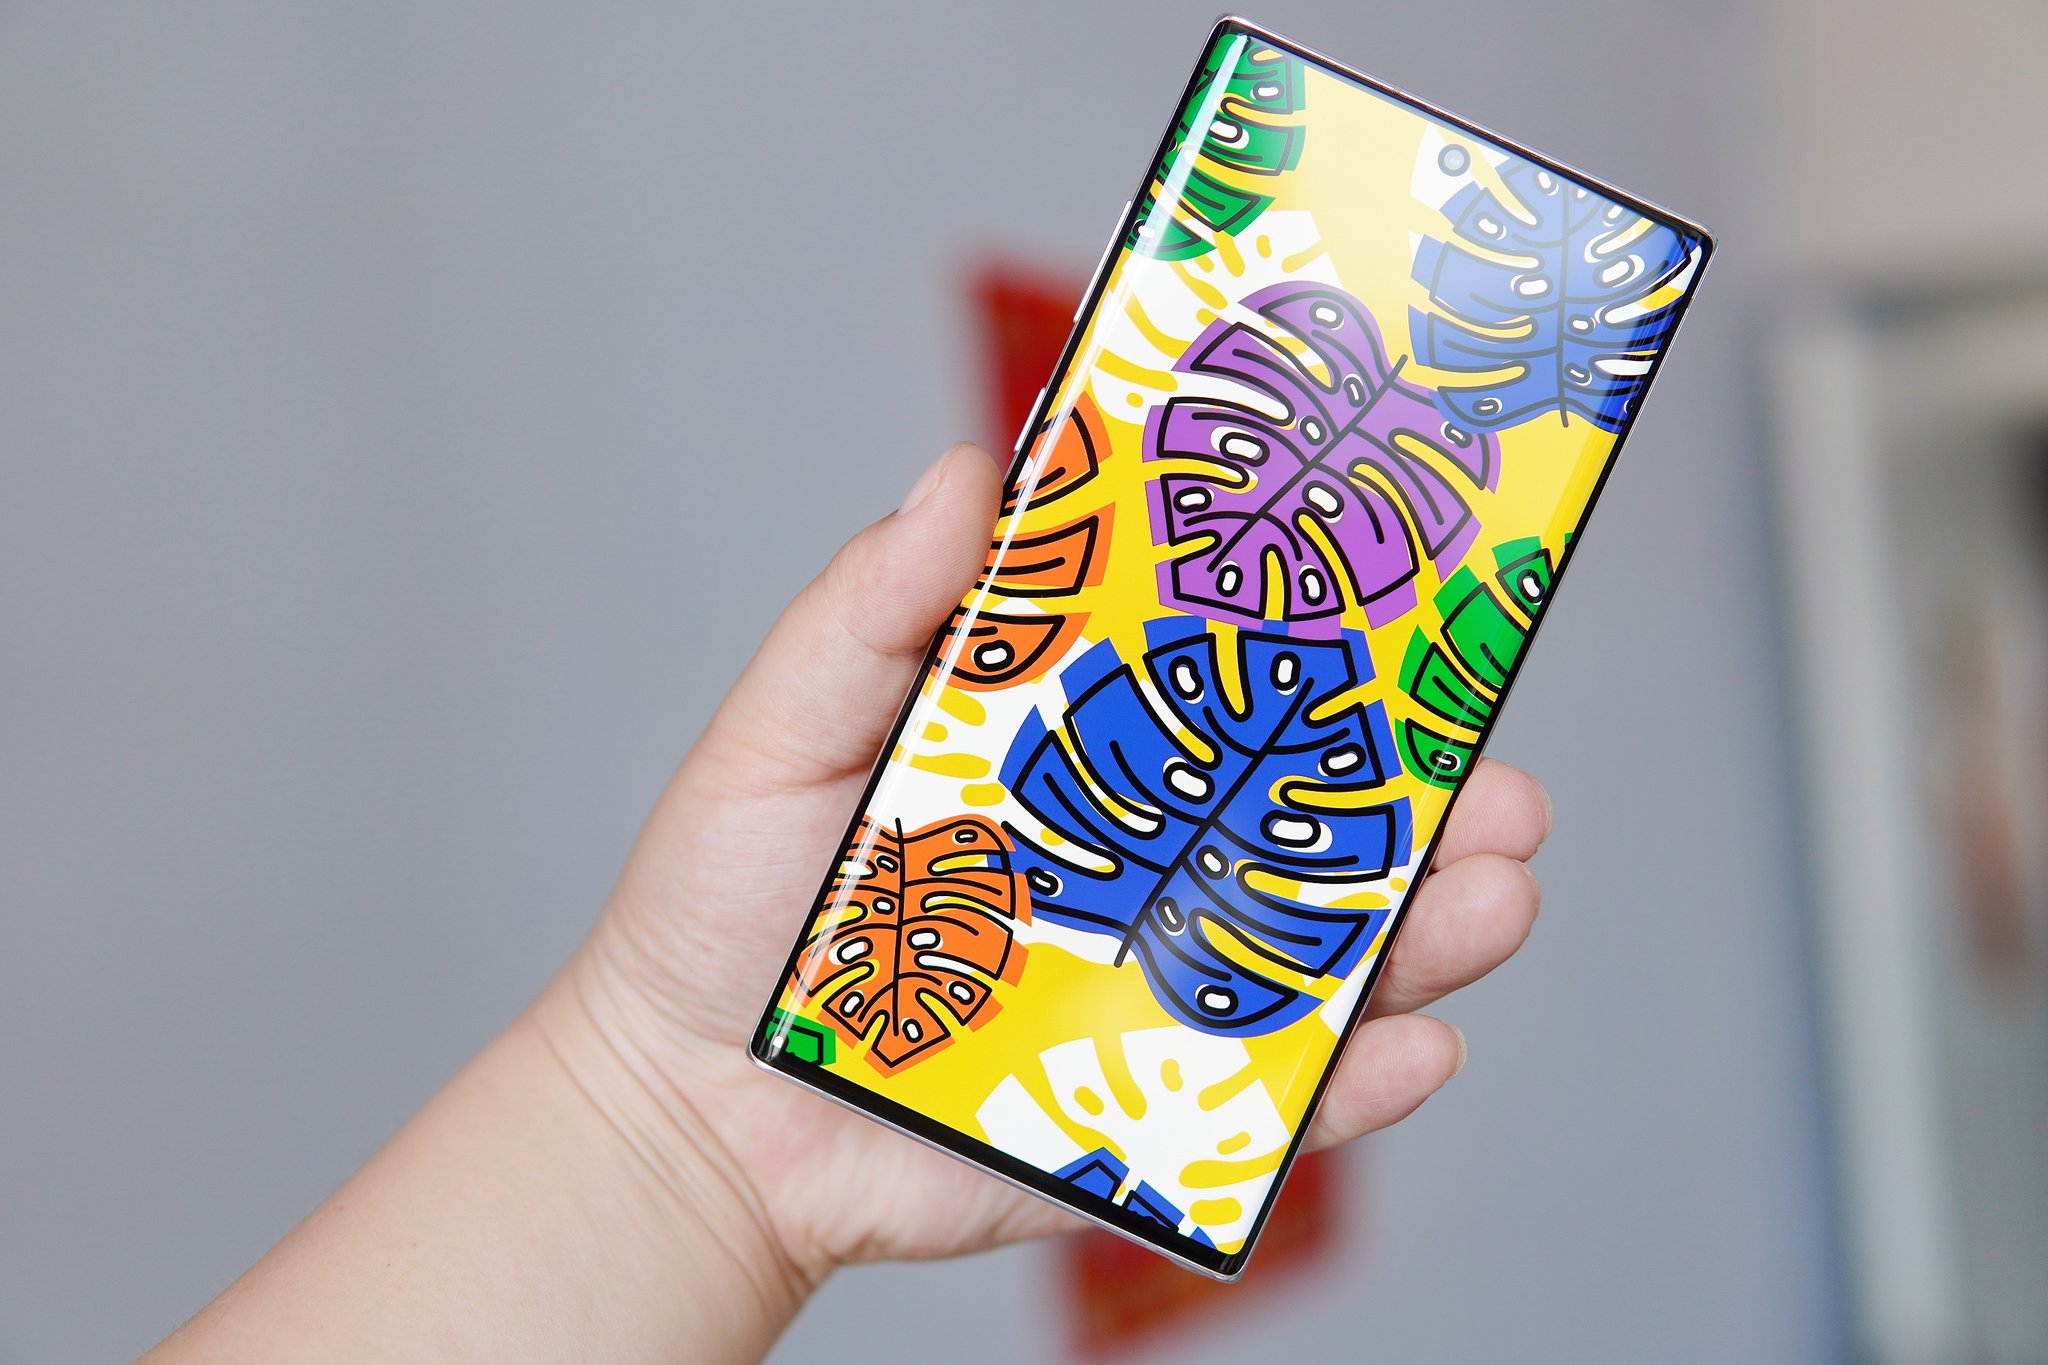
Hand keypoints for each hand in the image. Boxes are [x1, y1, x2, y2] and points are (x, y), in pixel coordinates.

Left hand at [542, 441, 1550, 1288]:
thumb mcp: (787, 726)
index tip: (1426, 589)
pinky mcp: (1141, 1120)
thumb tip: (969, 472)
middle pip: (1316, 827)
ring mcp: (1151, 996)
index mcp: (1078, 764)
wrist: (690, 1109)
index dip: (1333, 648)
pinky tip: (1414, 1049)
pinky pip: (1272, 1111)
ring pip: (1328, 962)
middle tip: (1500, 777)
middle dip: (1434, 800)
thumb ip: (876, 608)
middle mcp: (1140, 874)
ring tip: (1496, 894)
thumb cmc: (725, 908)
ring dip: (1435, 930)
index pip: (1229, 692)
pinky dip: (1354, 1089)